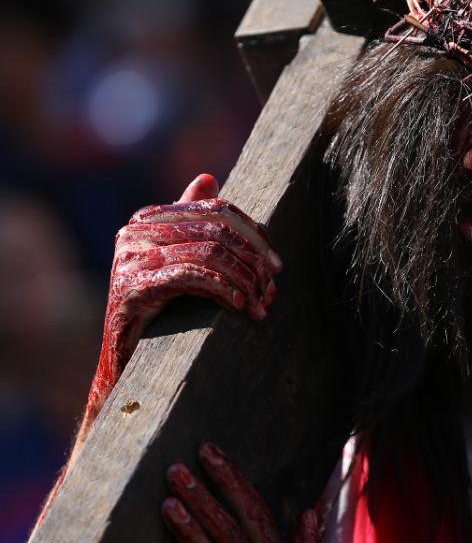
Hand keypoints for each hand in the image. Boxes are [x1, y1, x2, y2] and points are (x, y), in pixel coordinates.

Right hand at [78, 175, 280, 447]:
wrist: (123, 363)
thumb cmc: (157, 313)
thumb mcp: (177, 262)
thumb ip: (190, 221)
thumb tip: (207, 178)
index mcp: (149, 218)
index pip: (216, 210)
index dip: (253, 234)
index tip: (278, 265)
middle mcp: (135, 231)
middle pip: (216, 230)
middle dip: (253, 260)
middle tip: (273, 290)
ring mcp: (130, 258)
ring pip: (208, 253)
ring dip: (245, 280)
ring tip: (262, 305)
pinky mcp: (131, 286)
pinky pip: (191, 277)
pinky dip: (223, 290)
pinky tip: (241, 308)